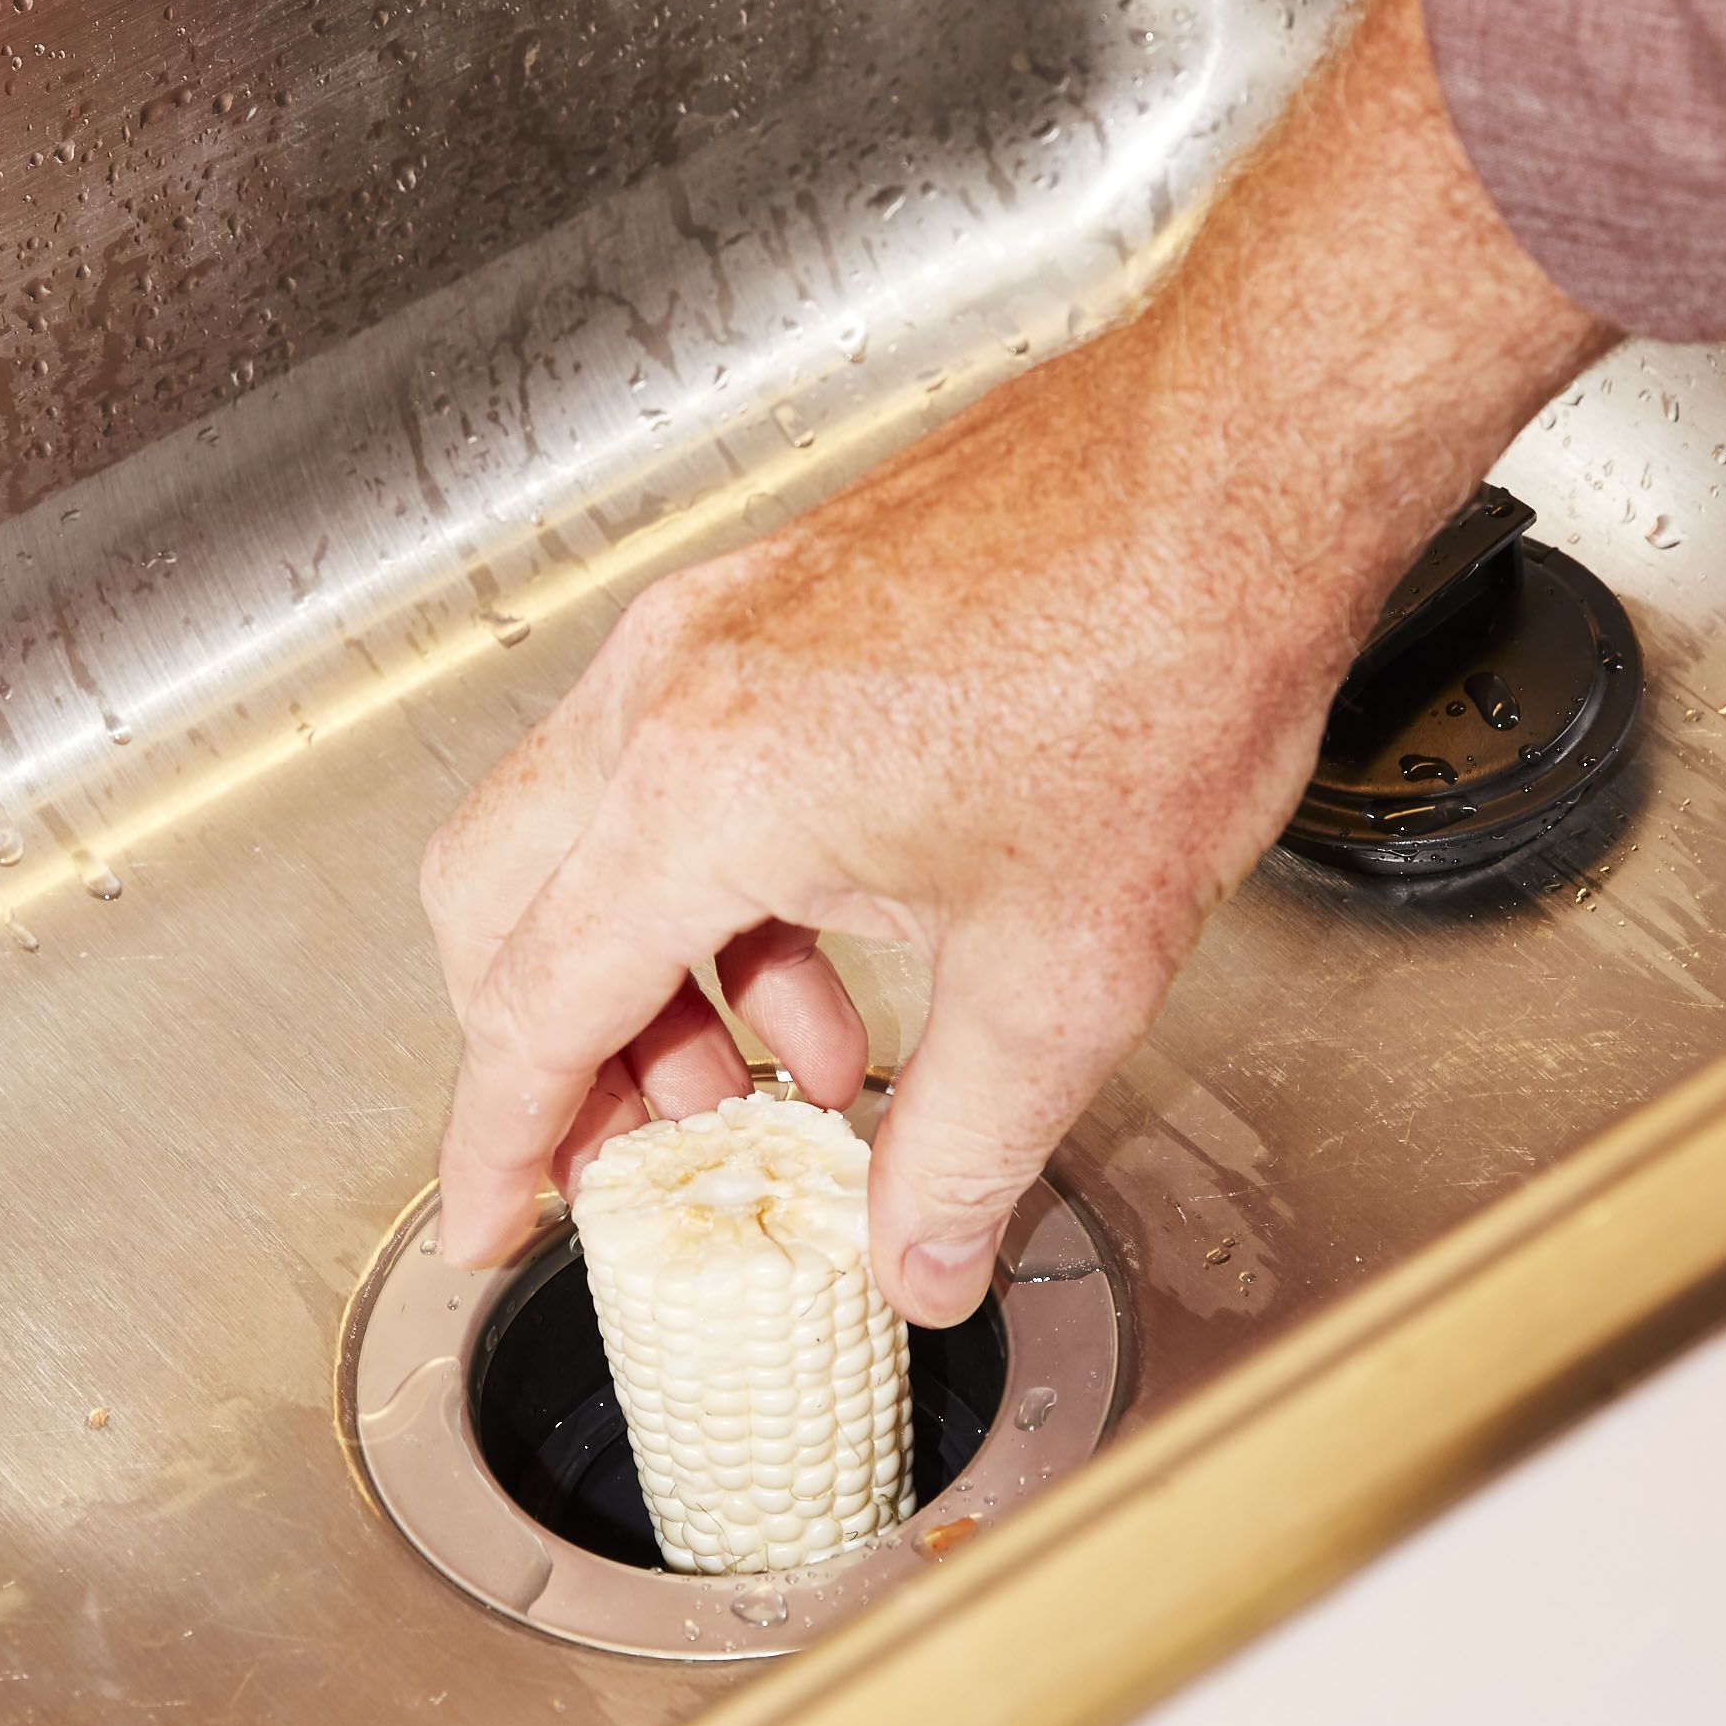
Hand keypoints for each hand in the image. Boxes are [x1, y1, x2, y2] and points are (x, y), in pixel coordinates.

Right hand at [420, 0, 1612, 1319]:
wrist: (1239, 468)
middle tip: (642, 1146)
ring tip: (794, 1057)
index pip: (531, 1010)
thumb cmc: (1165, 661)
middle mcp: (668, 690)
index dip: (499, 1144)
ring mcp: (708, 624)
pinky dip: (712, 873)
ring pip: (583, 828)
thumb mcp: (1065, 978)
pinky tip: (843, 936)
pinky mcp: (768, 593)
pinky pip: (665, 756)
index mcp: (701, 792)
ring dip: (655, 966)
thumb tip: (918, 1256)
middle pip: (499, 908)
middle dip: (557, 1051)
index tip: (487, 1221)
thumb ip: (964, 1152)